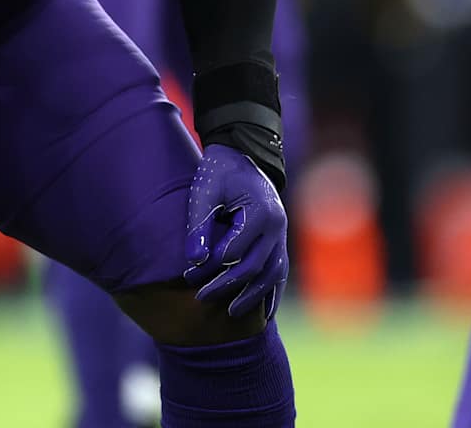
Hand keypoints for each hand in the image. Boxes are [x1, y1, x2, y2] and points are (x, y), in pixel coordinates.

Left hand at [183, 144, 287, 317]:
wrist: (242, 156)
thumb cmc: (219, 173)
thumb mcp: (204, 192)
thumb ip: (199, 225)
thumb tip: (194, 261)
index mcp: (260, 212)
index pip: (235, 251)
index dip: (211, 267)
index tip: (189, 275)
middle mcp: (277, 226)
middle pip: (254, 267)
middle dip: (227, 285)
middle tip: (201, 297)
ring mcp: (281, 234)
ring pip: (272, 274)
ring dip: (253, 297)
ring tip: (232, 313)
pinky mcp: (279, 240)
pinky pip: (279, 271)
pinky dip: (272, 293)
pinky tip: (264, 314)